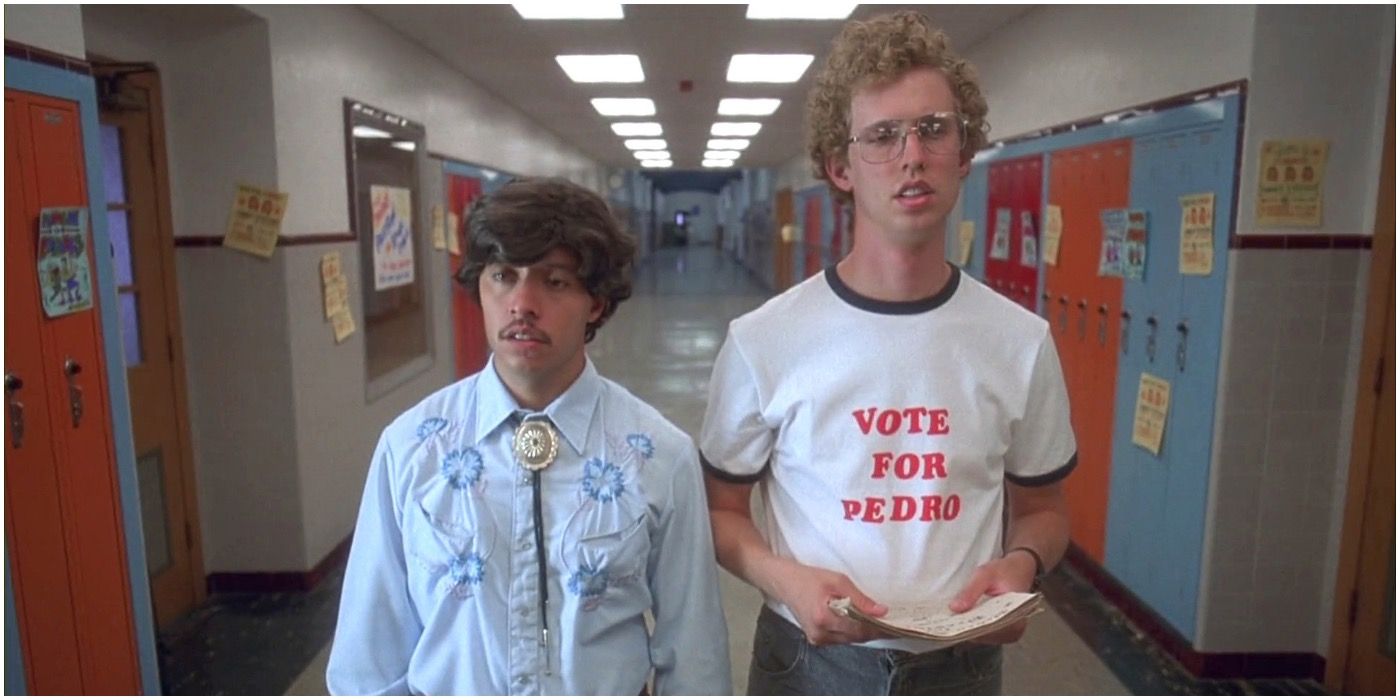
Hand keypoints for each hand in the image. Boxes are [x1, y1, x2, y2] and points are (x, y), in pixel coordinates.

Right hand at [768, 559, 888, 645]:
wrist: (784, 584)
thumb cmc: (809, 578)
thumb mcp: (838, 581)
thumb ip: (860, 598)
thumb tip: (881, 611)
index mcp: (824, 618)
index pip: (860, 628)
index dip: (880, 628)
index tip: (897, 626)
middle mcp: (820, 633)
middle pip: (856, 637)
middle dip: (875, 630)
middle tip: (893, 624)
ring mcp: (817, 639)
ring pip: (850, 639)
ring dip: (865, 631)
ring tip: (880, 622)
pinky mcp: (817, 640)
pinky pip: (842, 638)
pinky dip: (853, 631)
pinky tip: (860, 622)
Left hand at [946, 550, 1037, 644]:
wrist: (1020, 568)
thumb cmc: (1005, 570)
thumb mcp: (985, 574)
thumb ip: (971, 591)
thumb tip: (955, 608)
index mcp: (1015, 619)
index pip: (986, 630)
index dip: (966, 627)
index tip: (949, 622)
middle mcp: (1014, 631)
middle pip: (982, 636)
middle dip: (964, 627)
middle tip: (945, 619)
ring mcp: (1009, 634)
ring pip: (982, 636)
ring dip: (967, 627)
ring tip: (952, 617)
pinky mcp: (1003, 632)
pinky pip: (984, 633)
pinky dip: (973, 625)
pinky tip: (963, 617)